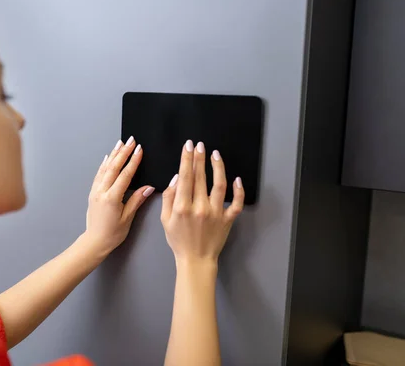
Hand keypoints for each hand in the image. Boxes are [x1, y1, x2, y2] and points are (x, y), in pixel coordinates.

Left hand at [83, 137, 154, 256]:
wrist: (95, 241)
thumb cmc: (113, 233)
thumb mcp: (127, 218)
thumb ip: (137, 200)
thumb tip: (148, 187)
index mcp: (112, 198)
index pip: (125, 175)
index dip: (133, 161)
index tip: (139, 150)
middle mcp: (102, 191)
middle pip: (114, 167)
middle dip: (123, 152)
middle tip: (131, 140)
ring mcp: (95, 191)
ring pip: (105, 168)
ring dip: (114, 154)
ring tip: (121, 143)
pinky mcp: (93, 192)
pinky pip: (99, 174)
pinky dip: (104, 164)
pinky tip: (108, 157)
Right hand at [161, 140, 243, 263]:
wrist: (196, 260)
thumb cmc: (178, 240)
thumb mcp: (165, 220)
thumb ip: (168, 197)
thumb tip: (177, 178)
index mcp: (182, 207)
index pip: (185, 177)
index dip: (187, 159)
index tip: (188, 146)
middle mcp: (200, 208)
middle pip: (200, 177)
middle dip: (199, 158)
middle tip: (200, 145)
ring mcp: (215, 213)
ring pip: (220, 185)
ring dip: (218, 167)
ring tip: (215, 154)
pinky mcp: (227, 220)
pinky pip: (236, 203)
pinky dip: (239, 191)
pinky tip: (237, 179)